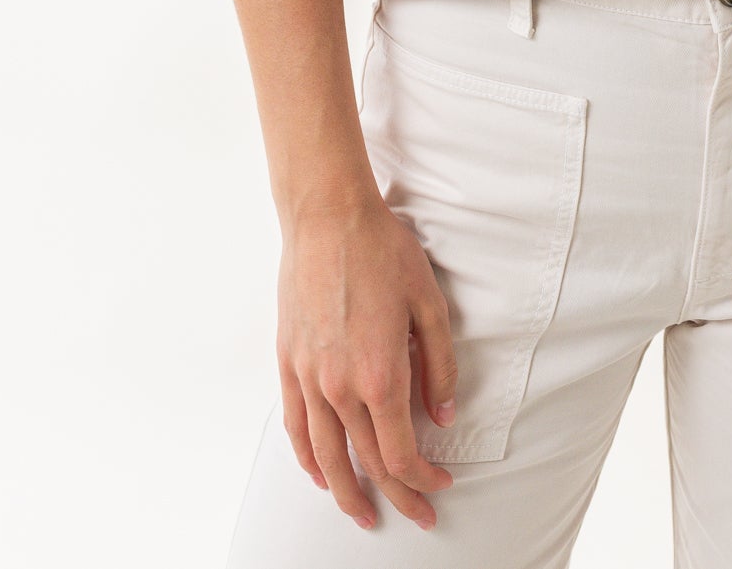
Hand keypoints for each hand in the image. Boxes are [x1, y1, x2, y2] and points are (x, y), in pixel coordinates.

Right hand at [276, 193, 458, 530]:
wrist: (328, 216)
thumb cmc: (383, 251)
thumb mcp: (430, 303)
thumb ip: (439, 365)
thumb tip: (443, 414)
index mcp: (381, 375)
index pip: (401, 452)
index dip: (423, 478)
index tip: (440, 485)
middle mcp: (340, 386)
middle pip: (367, 461)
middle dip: (396, 494)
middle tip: (417, 514)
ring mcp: (308, 378)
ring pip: (326, 456)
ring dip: (347, 493)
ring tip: (363, 514)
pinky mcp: (288, 363)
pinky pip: (296, 426)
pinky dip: (308, 458)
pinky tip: (320, 473)